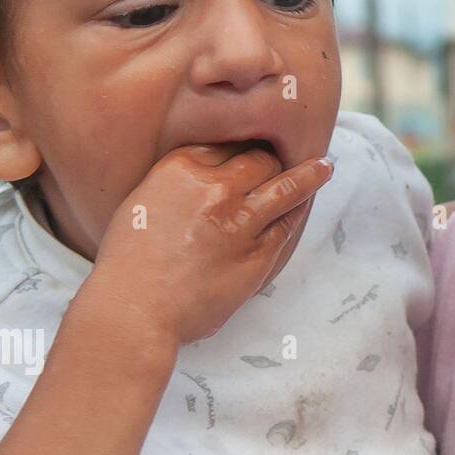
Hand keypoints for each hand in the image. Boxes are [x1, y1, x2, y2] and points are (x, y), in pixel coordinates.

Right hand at [88, 143, 333, 348]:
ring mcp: (240, 223)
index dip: (245, 145)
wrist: (133, 311)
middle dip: (272, 161)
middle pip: (261, 160)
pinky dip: (296, 213)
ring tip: (325, 168)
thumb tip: (213, 170)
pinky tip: (304, 206)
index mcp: (180, 169)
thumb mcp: (144, 201)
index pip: (228, 143)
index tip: (255, 145)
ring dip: (310, 175)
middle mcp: (214, 189)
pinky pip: (286, 226)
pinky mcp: (258, 255)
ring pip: (286, 187)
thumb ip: (180, 181)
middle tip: (283, 161)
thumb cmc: (129, 262)